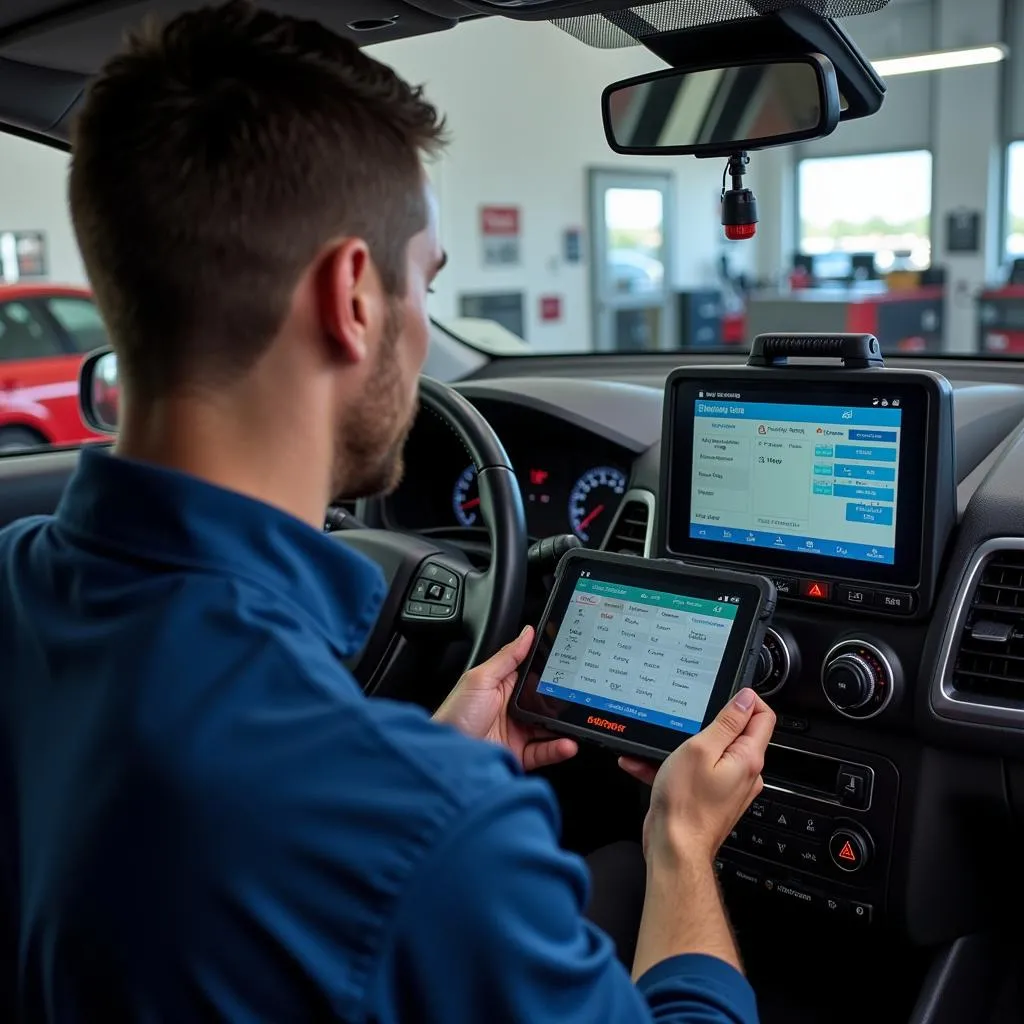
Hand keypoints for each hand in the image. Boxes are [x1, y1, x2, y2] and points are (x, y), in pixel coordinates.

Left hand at [434, 626, 577, 771]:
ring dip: (565, 725)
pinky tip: (568, 743)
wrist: (447, 755)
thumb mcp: (481, 678)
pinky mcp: (520, 754)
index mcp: (504, 686)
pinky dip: (559, 748)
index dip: (552, 671)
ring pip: (549, 727)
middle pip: (546, 702)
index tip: (572, 666)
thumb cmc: (456, 714)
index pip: (534, 675)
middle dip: (564, 700)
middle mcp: (513, 708)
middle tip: (580, 696)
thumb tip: (527, 632)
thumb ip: (507, 657)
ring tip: (580, 721)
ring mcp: (517, 732)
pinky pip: (545, 750)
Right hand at [619, 688, 774, 865]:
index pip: (764, 717)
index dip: (746, 700)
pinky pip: (695, 772)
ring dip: (682, 746)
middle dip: (707, 723)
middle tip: (684, 722)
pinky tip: (646, 765)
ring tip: (657, 748)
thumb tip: (746, 699)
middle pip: (736, 733)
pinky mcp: (711, 798)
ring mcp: (729, 787)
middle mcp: (745, 774)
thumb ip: (726, 722)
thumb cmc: (685, 804)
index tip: (723, 696)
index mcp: (748, 759)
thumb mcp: (701, 749)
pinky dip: (673, 766)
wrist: (673, 849)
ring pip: (710, 753)